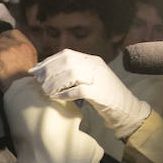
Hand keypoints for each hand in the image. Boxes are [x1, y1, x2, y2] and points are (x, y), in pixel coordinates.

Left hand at [0, 28, 36, 91]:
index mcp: (27, 46)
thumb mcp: (30, 62)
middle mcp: (18, 45)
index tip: (0, 41)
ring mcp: (8, 50)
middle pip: (1, 39)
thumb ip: (22, 53)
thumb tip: (13, 50)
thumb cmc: (27, 80)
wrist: (24, 88)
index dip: (4, 36)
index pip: (13, 33)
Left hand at [30, 49, 149, 139]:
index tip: (35, 70)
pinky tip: (56, 98)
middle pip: (67, 61)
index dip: (48, 61)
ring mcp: (99, 78)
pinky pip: (78, 90)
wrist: (126, 108)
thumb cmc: (105, 96)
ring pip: (71, 73)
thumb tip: (49, 73)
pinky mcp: (100, 93)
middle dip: (49, 70)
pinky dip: (65, 94)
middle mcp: (95, 65)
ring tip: (46, 90)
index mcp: (92, 60)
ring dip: (55, 82)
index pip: (66, 54)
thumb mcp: (90, 78)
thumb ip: (74, 73)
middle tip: (39, 81)